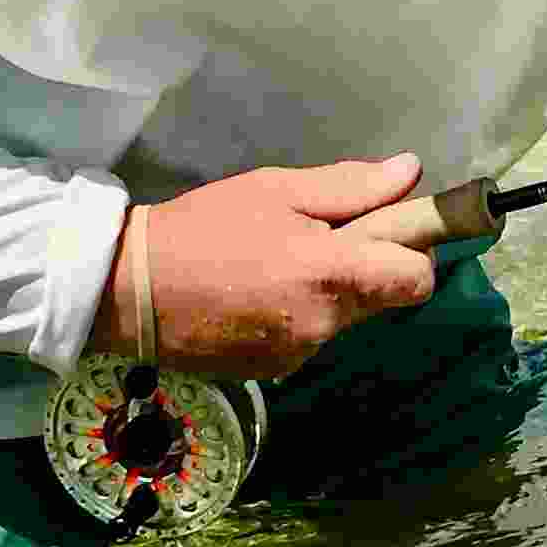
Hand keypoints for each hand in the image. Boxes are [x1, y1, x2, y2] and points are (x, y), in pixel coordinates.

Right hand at [94, 153, 441, 381]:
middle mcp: (324, 323)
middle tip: (318, 238)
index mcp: (331, 273)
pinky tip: (255, 296)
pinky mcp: (275, 373)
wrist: (129, 291)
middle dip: (366, 268)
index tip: (389, 231)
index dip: (414, 253)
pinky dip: (298, 317)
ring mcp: (300, 355)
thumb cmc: (203, 228)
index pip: (417, 280)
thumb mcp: (274, 189)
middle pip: (383, 298)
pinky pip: (310, 339)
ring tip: (276, 265)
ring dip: (329, 293)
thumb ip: (349, 187)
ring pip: (344, 318)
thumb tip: (411, 173)